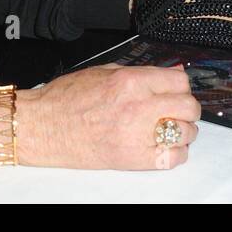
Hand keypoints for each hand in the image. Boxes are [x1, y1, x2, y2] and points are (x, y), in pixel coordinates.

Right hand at [16, 64, 199, 170]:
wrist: (43, 127)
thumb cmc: (66, 99)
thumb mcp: (103, 72)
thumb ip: (141, 73)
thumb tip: (171, 72)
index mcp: (130, 81)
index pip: (179, 80)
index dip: (179, 84)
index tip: (174, 89)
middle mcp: (138, 107)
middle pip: (188, 106)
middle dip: (186, 107)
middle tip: (176, 109)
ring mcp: (137, 135)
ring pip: (186, 133)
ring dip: (183, 130)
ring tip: (167, 128)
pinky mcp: (133, 159)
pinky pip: (173, 158)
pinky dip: (174, 152)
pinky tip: (162, 145)